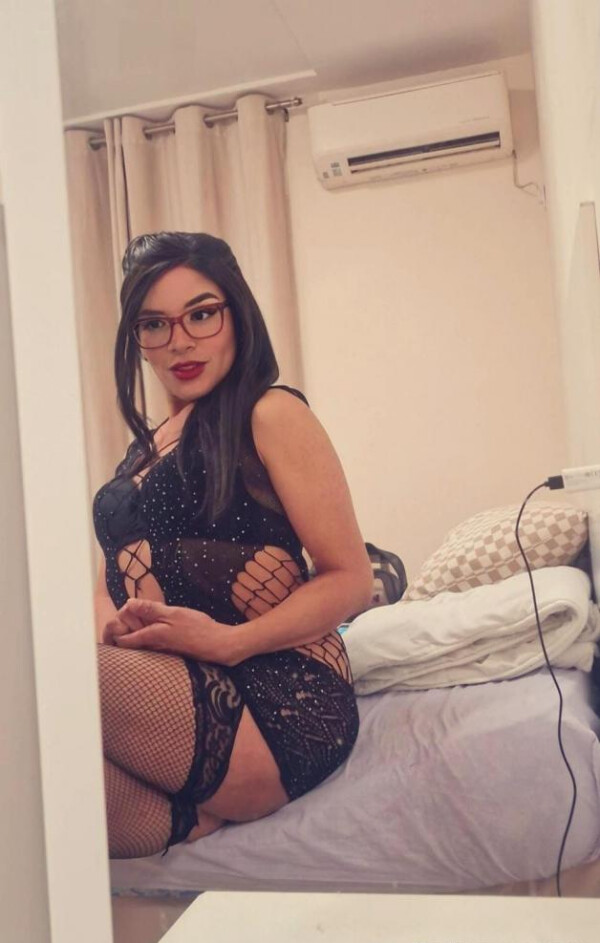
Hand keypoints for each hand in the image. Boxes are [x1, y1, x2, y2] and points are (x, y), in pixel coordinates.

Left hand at [106, 598, 232, 663]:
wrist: (217, 644)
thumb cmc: (197, 628)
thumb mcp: (173, 614)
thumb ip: (151, 610)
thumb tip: (130, 603)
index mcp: (151, 637)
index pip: (122, 640)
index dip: (116, 630)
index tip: (119, 617)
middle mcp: (153, 647)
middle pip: (129, 642)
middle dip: (125, 629)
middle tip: (129, 614)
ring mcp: (161, 650)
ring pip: (140, 642)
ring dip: (137, 630)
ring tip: (142, 616)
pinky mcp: (168, 649)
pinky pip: (151, 642)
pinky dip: (149, 632)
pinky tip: (157, 622)